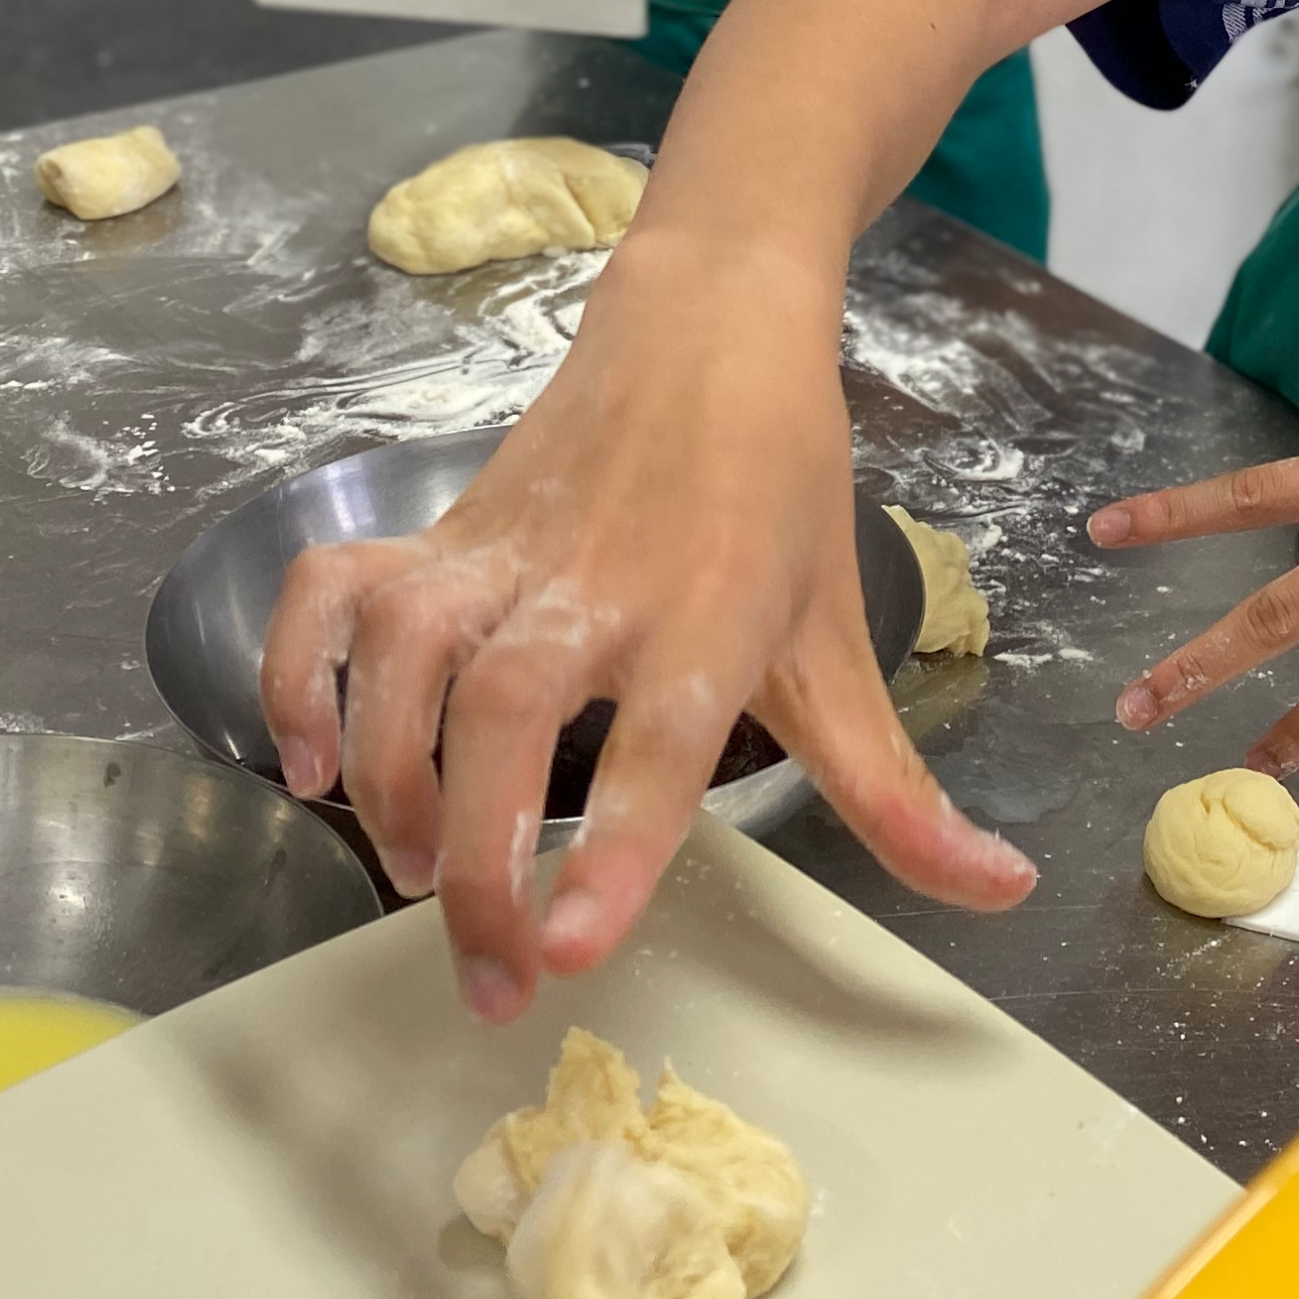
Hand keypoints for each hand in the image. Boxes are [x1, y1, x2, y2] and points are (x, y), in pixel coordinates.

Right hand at [254, 227, 1031, 1019]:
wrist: (712, 318)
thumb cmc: (783, 486)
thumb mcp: (843, 639)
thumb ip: (895, 789)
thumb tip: (1001, 889)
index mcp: (716, 611)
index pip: (660, 737)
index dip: (613, 840)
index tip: (570, 946)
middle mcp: (600, 582)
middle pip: (506, 714)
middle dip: (478, 861)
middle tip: (494, 980)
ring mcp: (505, 550)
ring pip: (411, 655)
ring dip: (390, 778)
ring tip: (411, 873)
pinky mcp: (440, 529)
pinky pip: (334, 588)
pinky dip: (297, 668)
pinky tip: (309, 761)